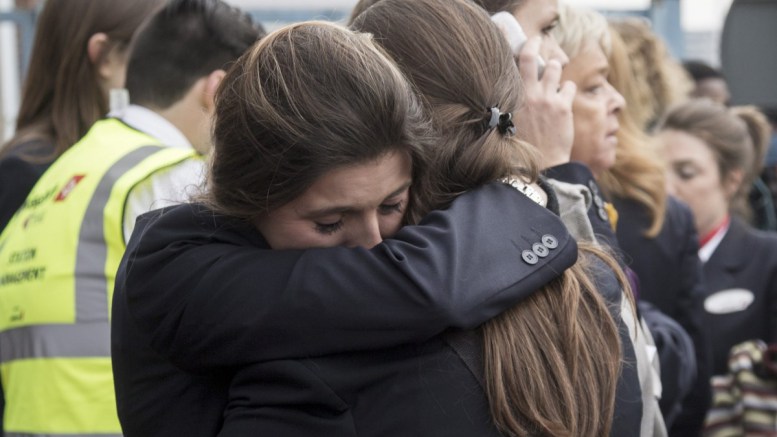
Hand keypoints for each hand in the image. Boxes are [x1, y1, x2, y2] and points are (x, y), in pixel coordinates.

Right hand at [515, 37, 575, 169]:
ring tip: (554, 75)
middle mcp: (529, 94)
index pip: (514, 64)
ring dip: (555, 68)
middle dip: (537, 46)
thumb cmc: (520, 148)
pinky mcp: (564, 107)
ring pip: (555, 67)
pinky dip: (567, 88)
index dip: (521, 51)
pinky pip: (569, 85)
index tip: (525, 46)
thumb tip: (504, 95)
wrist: (540, 165)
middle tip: (539, 45)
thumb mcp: (506, 124)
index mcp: (512, 97)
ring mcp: (548, 99)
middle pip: (532, 57)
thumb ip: (508, 105)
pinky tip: (563, 97)